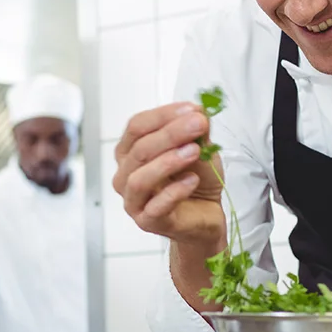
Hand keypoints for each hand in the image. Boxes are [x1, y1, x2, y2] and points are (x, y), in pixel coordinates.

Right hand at [112, 102, 225, 248]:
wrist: (206, 213)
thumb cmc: (194, 179)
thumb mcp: (199, 147)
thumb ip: (196, 131)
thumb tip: (198, 111)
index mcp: (131, 151)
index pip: (137, 126)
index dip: (163, 115)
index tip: (192, 109)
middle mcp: (125, 174)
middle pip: (139, 150)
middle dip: (170, 134)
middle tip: (198, 125)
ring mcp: (133, 200)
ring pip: (139, 179)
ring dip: (168, 162)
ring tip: (194, 152)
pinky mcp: (147, 221)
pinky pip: (155, 207)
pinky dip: (175, 191)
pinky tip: (192, 181)